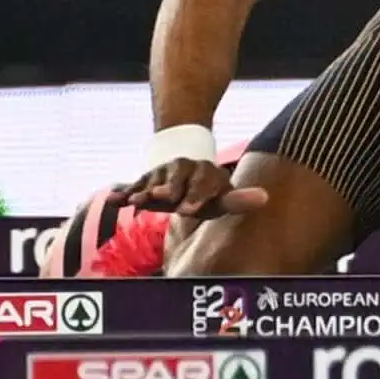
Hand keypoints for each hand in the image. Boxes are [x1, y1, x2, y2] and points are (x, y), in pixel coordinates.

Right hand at [116, 159, 268, 218]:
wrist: (183, 173)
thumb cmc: (205, 194)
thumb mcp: (221, 198)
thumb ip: (239, 200)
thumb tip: (265, 198)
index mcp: (205, 172)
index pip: (202, 182)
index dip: (195, 195)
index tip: (188, 210)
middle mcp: (183, 168)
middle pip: (176, 177)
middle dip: (169, 189)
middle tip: (163, 200)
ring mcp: (162, 172)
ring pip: (153, 179)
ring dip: (144, 189)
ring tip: (137, 201)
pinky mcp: (145, 180)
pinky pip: (133, 185)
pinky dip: (124, 191)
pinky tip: (114, 199)